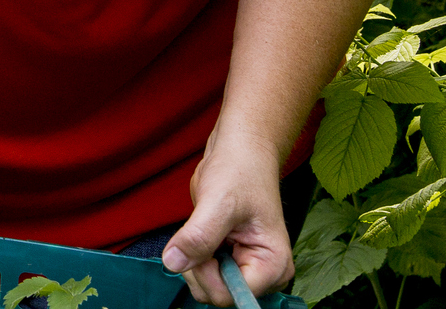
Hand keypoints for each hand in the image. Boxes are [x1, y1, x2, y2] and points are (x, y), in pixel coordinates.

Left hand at [165, 135, 291, 305]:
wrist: (240, 152)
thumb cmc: (240, 171)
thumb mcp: (218, 202)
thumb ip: (198, 236)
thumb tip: (173, 263)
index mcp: (273, 266)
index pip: (233, 296)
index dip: (209, 276)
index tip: (200, 246)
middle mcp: (264, 273)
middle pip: (218, 294)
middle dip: (199, 268)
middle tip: (200, 231)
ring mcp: (246, 267)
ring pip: (207, 285)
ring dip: (195, 261)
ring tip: (203, 228)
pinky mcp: (230, 259)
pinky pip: (203, 271)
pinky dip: (194, 255)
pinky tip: (203, 232)